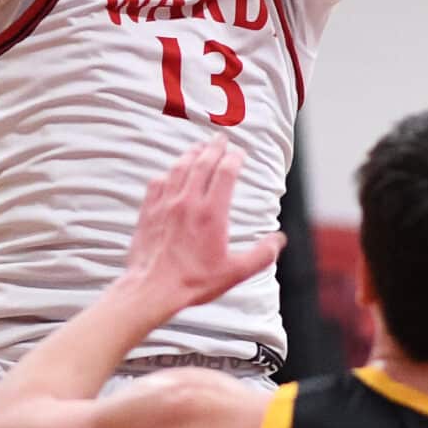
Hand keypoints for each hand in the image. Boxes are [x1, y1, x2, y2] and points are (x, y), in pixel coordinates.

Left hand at [123, 142, 286, 312]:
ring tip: (198, 147)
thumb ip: (261, 255)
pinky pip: (157, 183)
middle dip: (214, 147)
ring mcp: (165, 205)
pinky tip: (170, 173)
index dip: (234, 158)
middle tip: (220, 138)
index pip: (225, 173)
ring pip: (179, 169)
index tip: (239, 152)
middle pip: (202, 163)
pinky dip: (167, 173)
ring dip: (191, 154)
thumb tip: (279, 240)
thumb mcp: (235, 272)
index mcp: (212, 213)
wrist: (152, 289)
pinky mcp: (148, 212)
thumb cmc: (193, 282)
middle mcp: (188, 202)